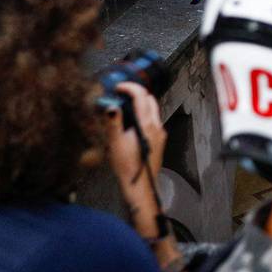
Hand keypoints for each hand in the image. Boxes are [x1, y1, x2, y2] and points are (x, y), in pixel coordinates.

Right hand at [106, 82, 167, 235]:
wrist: (141, 185)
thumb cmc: (127, 166)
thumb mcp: (115, 142)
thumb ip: (113, 121)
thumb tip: (110, 105)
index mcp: (147, 124)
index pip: (141, 95)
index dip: (129, 87)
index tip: (118, 87)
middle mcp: (157, 126)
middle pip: (150, 100)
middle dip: (136, 93)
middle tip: (121, 94)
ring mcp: (160, 133)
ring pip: (153, 110)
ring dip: (140, 104)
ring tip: (124, 107)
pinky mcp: (160, 140)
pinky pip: (153, 120)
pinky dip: (143, 114)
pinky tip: (131, 122)